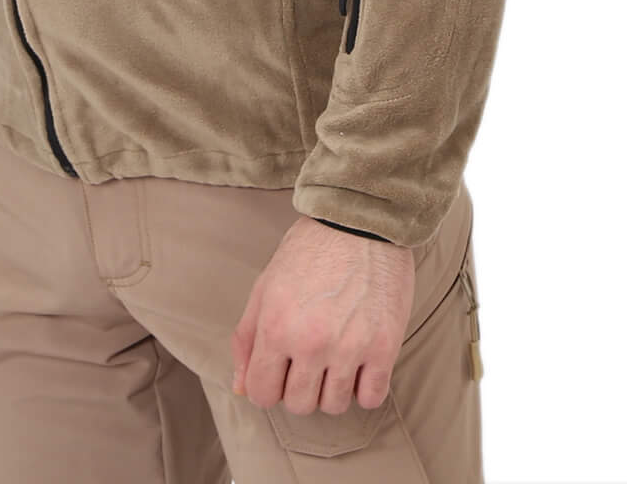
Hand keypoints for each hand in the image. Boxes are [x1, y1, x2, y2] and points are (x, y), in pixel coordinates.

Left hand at [230, 215, 414, 413]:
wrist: (361, 220)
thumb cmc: (310, 249)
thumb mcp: (267, 284)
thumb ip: (248, 337)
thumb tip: (241, 387)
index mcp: (276, 326)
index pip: (261, 394)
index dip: (267, 386)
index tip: (279, 371)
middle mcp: (311, 342)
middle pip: (299, 405)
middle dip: (299, 387)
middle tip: (309, 358)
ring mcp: (350, 347)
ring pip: (334, 406)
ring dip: (332, 387)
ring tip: (336, 355)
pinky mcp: (385, 346)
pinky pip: (371, 398)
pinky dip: (364, 387)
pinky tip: (360, 362)